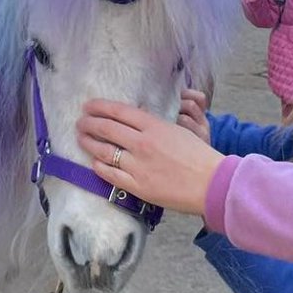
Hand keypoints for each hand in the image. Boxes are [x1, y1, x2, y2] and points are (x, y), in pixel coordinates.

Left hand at [77, 100, 223, 214]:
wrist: (211, 184)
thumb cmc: (200, 156)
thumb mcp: (180, 130)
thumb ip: (156, 124)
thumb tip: (138, 117)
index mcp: (154, 126)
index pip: (119, 111)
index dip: (100, 107)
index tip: (89, 105)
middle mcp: (142, 143)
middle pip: (107, 128)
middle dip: (89, 123)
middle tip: (80, 121)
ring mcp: (137, 165)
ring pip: (103, 151)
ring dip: (89, 143)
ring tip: (81, 138)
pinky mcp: (137, 186)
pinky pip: (110, 174)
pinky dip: (99, 166)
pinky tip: (95, 162)